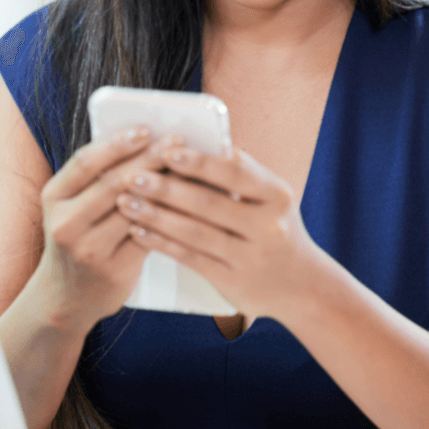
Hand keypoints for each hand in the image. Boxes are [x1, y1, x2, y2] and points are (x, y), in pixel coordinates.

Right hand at [33, 128, 184, 330]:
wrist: (65, 297)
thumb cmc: (78, 239)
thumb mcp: (71, 206)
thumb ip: (96, 178)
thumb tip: (145, 141)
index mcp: (53, 197)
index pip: (86, 162)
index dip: (117, 144)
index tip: (144, 130)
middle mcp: (66, 223)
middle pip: (114, 182)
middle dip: (149, 158)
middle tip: (176, 141)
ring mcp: (88, 249)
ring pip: (134, 210)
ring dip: (165, 185)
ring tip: (188, 168)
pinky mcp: (113, 270)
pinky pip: (148, 236)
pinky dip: (169, 216)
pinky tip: (188, 203)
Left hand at [115, 145, 323, 320]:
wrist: (301, 285)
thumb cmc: (274, 227)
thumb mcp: (271, 198)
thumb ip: (240, 174)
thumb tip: (192, 144)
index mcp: (277, 196)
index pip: (235, 172)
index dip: (199, 161)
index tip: (167, 150)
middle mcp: (269, 227)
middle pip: (208, 203)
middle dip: (165, 187)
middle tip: (132, 175)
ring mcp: (252, 257)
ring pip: (194, 232)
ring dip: (155, 215)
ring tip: (127, 201)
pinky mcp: (234, 281)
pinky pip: (190, 258)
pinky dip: (162, 242)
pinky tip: (139, 231)